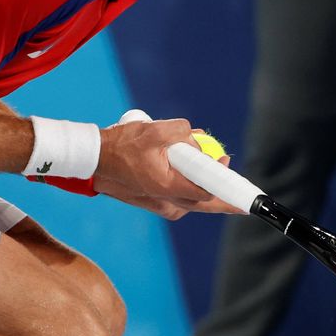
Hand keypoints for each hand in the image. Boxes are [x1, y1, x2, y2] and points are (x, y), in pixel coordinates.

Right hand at [94, 118, 238, 217]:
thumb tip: (197, 138)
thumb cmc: (120, 147)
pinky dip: (187, 183)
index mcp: (168, 187)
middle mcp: (167, 202)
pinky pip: (181, 197)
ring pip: (193, 199)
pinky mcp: (156, 203)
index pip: (208, 194)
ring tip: (204, 161)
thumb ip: (182, 131)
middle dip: (222, 192)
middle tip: (236, 185)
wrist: (94, 161)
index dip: (227, 190)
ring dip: (202, 183)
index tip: (241, 189)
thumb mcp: (154, 130)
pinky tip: (184, 165)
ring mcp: (161, 205)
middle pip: (205, 203)